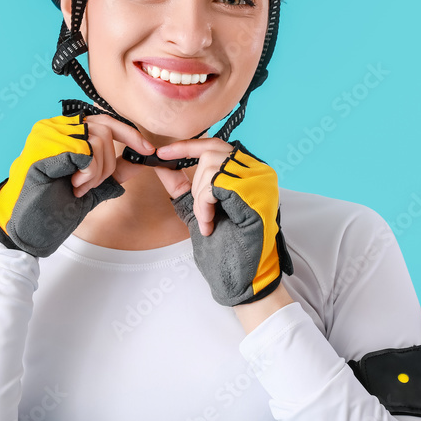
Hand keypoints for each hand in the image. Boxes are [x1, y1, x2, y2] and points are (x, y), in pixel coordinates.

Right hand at [0, 112, 153, 257]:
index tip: (148, 150)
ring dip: (96, 173)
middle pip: (106, 129)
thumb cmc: (52, 206)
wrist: (30, 226)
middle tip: (89, 185)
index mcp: (63, 131)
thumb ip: (113, 170)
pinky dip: (88, 173)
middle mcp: (54, 125)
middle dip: (108, 164)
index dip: (130, 134)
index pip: (104, 120)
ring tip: (76, 187)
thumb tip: (139, 158)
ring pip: (99, 141)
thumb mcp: (91, 185)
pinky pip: (88, 153)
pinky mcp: (48, 144)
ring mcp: (49, 132)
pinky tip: (73, 184)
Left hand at [152, 139, 293, 306]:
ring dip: (200, 198)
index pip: (215, 143)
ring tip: (208, 221)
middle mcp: (259, 170)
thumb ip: (183, 185)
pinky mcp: (253, 191)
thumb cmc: (228, 247)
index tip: (162, 153)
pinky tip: (210, 224)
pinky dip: (204, 205)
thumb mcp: (199, 209)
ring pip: (210, 166)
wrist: (244, 276)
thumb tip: (162, 164)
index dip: (186, 146)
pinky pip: (213, 186)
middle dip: (195, 181)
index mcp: (249, 172)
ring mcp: (259, 179)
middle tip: (200, 210)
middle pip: (212, 151)